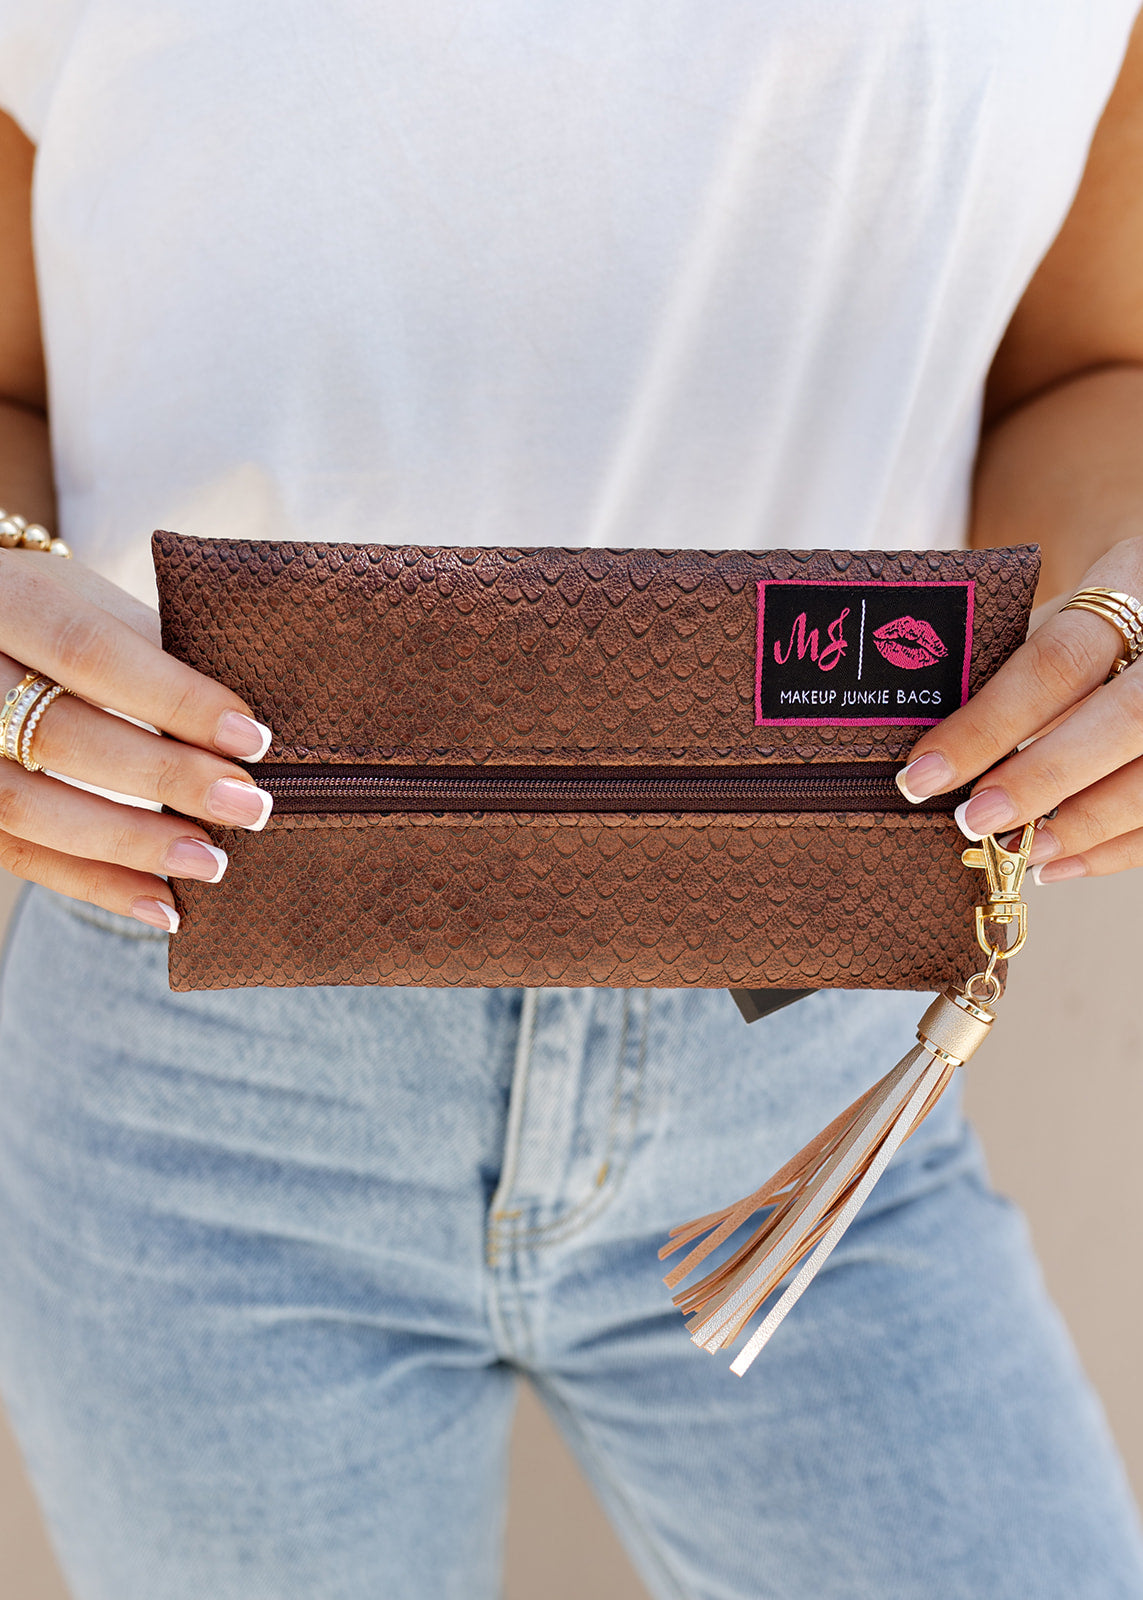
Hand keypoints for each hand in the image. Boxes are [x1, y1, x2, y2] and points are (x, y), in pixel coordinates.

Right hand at [0, 546, 273, 929]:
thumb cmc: (59, 617)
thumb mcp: (95, 604)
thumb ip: (155, 651)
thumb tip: (245, 728)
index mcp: (5, 600)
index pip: (92, 652)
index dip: (175, 699)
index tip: (253, 738)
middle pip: (60, 736)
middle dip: (166, 778)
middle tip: (248, 806)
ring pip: (26, 806)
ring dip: (132, 844)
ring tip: (212, 862)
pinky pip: (17, 855)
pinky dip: (94, 885)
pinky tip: (162, 905)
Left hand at [896, 536, 1142, 883]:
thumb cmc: (1097, 614)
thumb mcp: (1058, 611)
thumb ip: (1010, 664)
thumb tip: (934, 744)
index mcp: (1131, 581)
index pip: (1058, 660)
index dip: (989, 723)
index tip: (925, 770)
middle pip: (1124, 719)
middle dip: (1043, 778)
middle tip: (975, 819)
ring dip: (1082, 826)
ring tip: (1019, 851)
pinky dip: (1114, 849)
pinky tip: (1058, 863)